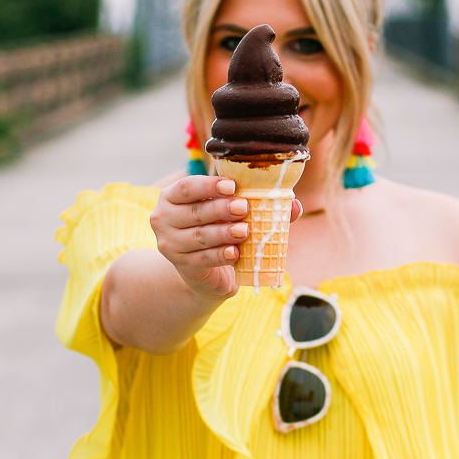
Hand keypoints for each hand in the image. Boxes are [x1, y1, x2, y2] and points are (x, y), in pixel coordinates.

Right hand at [150, 175, 300, 300]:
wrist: (203, 273)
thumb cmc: (217, 232)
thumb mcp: (229, 215)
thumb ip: (256, 205)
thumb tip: (294, 205)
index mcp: (172, 197)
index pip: (187, 187)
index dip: (209, 185)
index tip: (233, 186)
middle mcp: (163, 219)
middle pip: (195, 211)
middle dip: (221, 209)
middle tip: (245, 207)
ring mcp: (170, 244)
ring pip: (201, 236)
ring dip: (224, 232)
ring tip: (245, 230)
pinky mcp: (182, 266)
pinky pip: (203, 259)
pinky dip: (221, 255)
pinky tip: (236, 253)